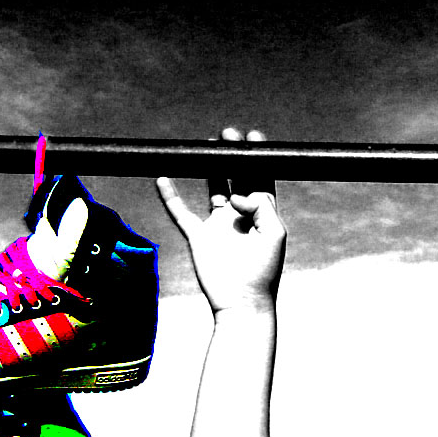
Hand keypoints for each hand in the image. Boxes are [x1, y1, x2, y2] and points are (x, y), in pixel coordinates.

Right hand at [157, 127, 285, 312]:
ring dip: (209, 167)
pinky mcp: (199, 236)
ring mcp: (218, 224)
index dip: (257, 156)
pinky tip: (163, 178)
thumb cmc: (264, 271)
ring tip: (204, 145)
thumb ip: (260, 206)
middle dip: (231, 154)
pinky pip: (181, 212)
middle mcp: (240, 214)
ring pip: (212, 187)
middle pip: (235, 176)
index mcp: (263, 212)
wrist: (242, 302)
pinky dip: (170, 196)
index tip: (254, 136)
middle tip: (227, 134)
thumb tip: (237, 194)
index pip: (260, 177)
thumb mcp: (274, 234)